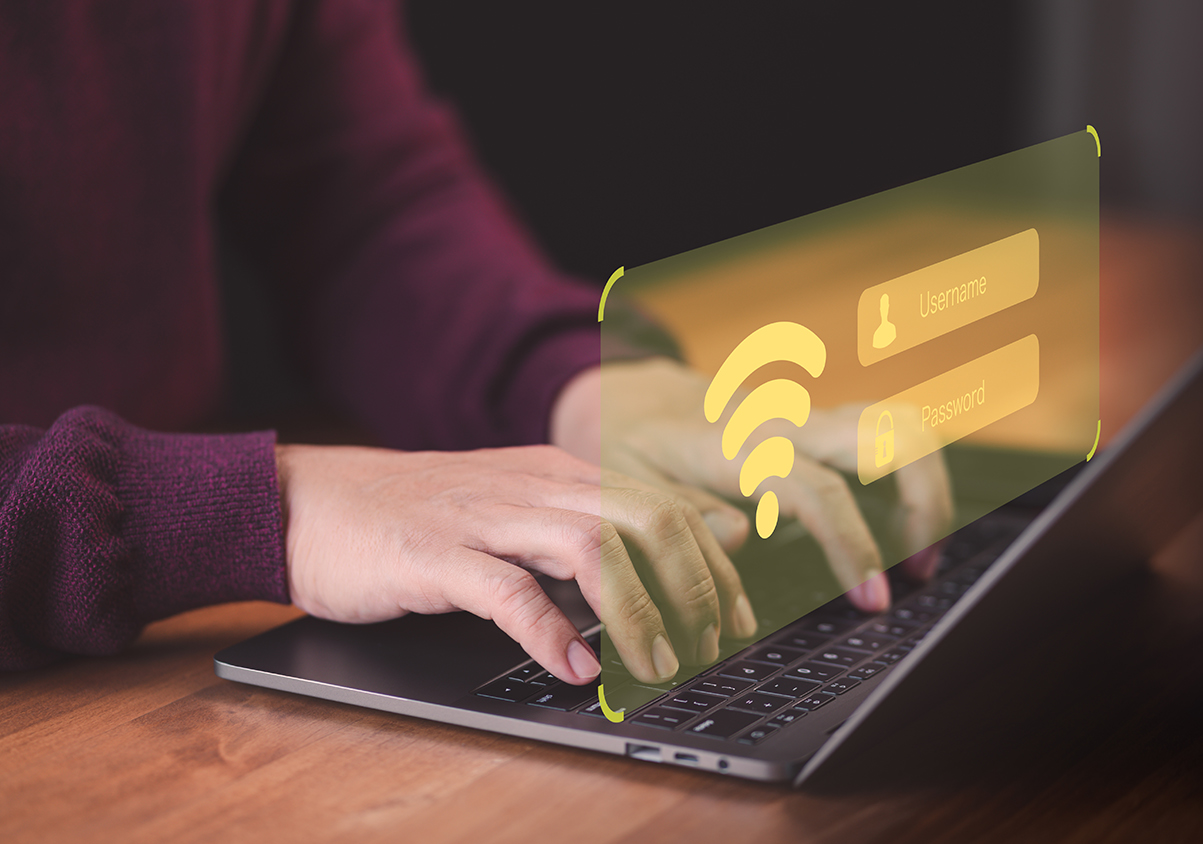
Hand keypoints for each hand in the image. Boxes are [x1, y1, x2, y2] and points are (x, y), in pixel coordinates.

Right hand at [276, 443, 756, 685]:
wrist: (303, 500)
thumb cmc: (420, 516)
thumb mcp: (520, 507)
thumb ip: (598, 522)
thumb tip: (695, 539)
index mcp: (559, 473)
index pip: (664, 504)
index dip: (713, 564)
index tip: (739, 618)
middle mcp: (533, 485)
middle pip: (645, 518)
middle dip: (695, 585)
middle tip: (714, 645)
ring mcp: (484, 517)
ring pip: (589, 548)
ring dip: (638, 611)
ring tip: (662, 664)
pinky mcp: (434, 556)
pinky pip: (504, 591)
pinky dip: (549, 632)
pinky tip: (575, 669)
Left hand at [561, 359, 954, 610]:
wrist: (629, 394)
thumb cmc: (627, 443)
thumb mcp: (626, 481)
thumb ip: (682, 510)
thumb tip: (741, 536)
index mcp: (739, 444)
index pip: (818, 488)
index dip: (854, 544)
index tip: (873, 596)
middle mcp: (787, 424)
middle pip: (887, 437)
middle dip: (924, 502)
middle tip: (921, 571)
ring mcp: (809, 419)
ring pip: (898, 427)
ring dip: (927, 486)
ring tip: (921, 556)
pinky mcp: (820, 425)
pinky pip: (884, 435)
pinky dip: (910, 477)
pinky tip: (901, 531)